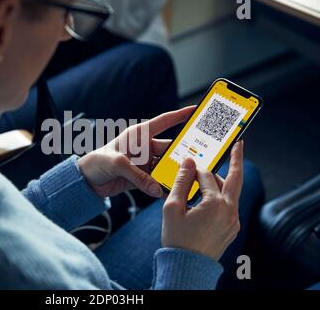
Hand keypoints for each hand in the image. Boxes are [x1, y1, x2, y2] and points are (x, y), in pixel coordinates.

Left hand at [78, 106, 195, 197]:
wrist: (86, 180)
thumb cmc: (96, 162)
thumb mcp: (117, 164)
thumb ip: (138, 176)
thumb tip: (156, 189)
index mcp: (138, 135)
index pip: (164, 122)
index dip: (180, 115)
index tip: (196, 110)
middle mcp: (144, 147)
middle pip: (169, 149)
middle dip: (182, 154)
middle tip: (197, 160)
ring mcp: (144, 163)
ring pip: (165, 167)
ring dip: (173, 173)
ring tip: (186, 178)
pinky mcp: (142, 177)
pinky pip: (157, 181)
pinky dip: (164, 186)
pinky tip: (172, 190)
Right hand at [161, 140, 243, 260]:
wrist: (187, 266)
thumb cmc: (177, 238)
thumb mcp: (172, 207)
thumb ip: (181, 182)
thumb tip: (188, 162)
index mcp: (214, 204)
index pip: (205, 176)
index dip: (194, 168)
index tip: (187, 162)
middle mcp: (229, 210)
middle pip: (235, 178)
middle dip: (236, 160)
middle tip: (238, 145)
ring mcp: (233, 220)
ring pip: (231, 192)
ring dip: (221, 181)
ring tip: (208, 175)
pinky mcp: (232, 227)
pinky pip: (229, 205)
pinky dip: (221, 196)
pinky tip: (208, 196)